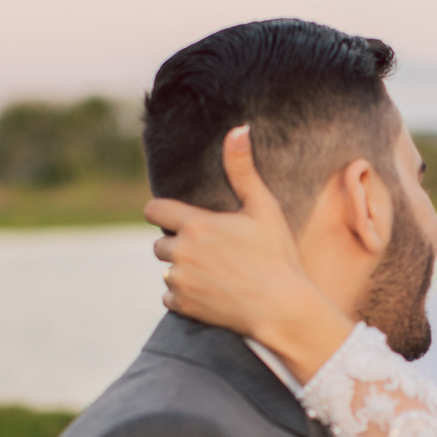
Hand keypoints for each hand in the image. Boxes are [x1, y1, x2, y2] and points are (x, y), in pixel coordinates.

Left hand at [146, 126, 352, 381]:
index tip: (181, 219)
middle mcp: (180, 251)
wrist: (283, 308)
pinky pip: (170, 296)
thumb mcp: (264, 209)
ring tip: (217, 274)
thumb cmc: (278, 256)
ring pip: (167, 270)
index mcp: (196, 224)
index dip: (164, 212)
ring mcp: (180, 280)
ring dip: (184, 270)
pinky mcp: (184, 306)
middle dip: (180, 245)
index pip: (154, 210)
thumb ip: (243, 170)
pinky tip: (214, 293)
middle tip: (215, 252)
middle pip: (160, 243)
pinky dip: (186, 295)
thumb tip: (238, 128)